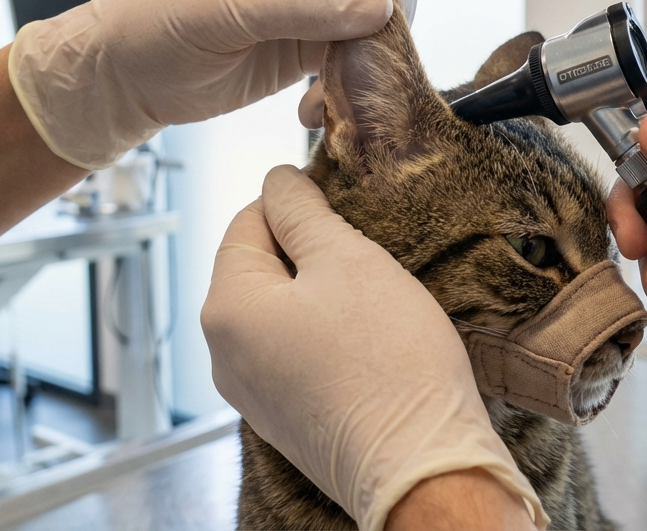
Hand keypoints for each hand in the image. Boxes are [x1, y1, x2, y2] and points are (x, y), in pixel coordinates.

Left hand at [8, 0, 418, 168]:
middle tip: (367, 69)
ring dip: (370, 63)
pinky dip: (349, 88)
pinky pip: (356, 61)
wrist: (124, 76)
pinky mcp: (309, 44)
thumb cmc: (157, 23)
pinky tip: (312, 111)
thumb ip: (306, 6)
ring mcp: (312, 0)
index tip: (388, 23)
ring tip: (336, 97)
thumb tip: (381, 7)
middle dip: (386, 25)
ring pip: (378, 24)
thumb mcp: (228, 9)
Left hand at [202, 166, 545, 530]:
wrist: (422, 466)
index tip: (340, 203)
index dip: (295, 203)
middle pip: (260, 269)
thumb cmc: (388, 363)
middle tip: (366, 254)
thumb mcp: (347, 260)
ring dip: (323, 294)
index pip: (246, 222)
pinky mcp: (286, 419)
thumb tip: (278, 180)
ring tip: (373, 300)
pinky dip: (327, 335)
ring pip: (282, 312)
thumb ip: (302, 212)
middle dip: (310, 251)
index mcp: (226, 308)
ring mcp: (253, 393)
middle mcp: (224, 355)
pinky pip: (297, 353)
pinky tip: (369, 340)